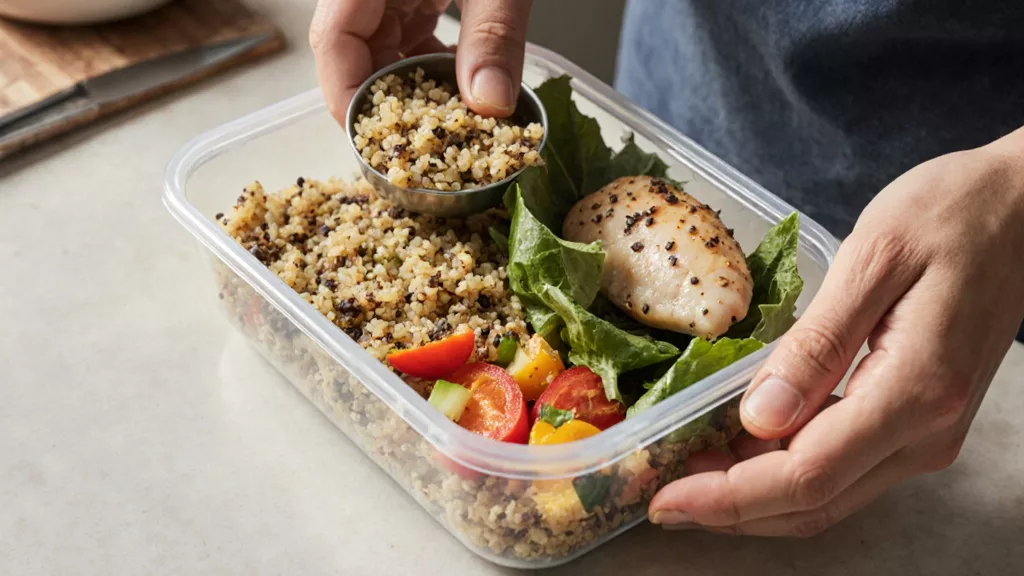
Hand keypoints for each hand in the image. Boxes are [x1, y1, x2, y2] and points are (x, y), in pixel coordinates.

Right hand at [310, 0, 532, 122]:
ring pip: (382, 49)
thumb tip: (490, 106)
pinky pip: (408, 32)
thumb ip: (494, 34)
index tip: (383, 144)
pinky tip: (464, 81)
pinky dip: (434, 63)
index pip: (332, 43)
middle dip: (393, 102)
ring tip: (456, 117)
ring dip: (416, 87)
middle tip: (433, 144)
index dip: (348, 100)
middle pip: (354, 54)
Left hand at [649, 127, 1023, 535]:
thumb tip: (760, 420)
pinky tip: (741, 451)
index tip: (665, 498)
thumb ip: (817, 345)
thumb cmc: (952, 212)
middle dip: (730, 510)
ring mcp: (928, 434)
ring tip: (687, 478)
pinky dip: (786, 475)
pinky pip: (845, 471)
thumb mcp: (874, 259)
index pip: (806, 473)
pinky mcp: (921, 422)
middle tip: (660, 497)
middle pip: (815, 503)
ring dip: (754, 500)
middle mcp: (926, 432)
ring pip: (829, 498)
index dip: (729, 496)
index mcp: (914, 390)